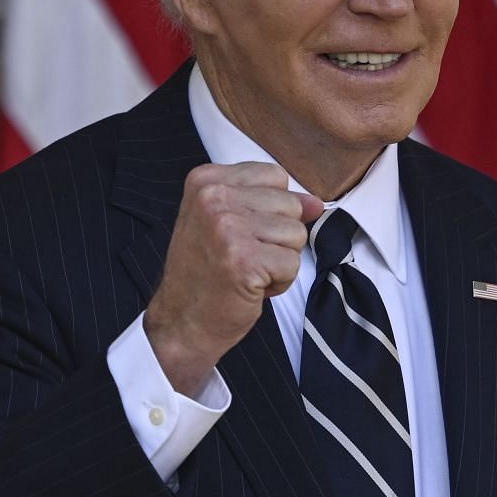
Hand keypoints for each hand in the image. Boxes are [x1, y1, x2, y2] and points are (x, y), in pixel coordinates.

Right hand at [145, 162, 323, 394]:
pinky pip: (293, 263)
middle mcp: (213, 198)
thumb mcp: (228, 223)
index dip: (272, 209)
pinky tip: (250, 286)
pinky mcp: (244, 259)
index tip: (242, 231)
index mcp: (206, 180)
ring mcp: (227, 227)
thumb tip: (314, 203)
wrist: (182, 321)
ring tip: (246, 270)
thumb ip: (270, 203)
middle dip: (277, 237)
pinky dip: (279, 282)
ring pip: (296, 233)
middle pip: (289, 204)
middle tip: (241, 256)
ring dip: (279, 260)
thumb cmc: (205, 274)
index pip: (274, 175)